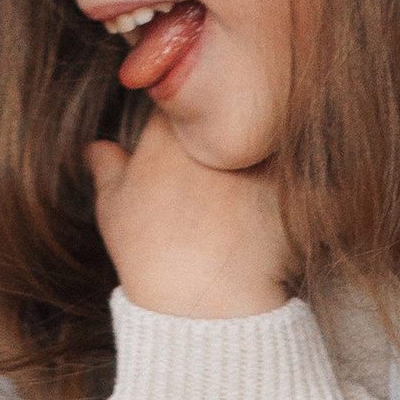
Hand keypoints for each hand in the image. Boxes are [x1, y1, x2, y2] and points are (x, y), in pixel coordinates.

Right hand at [89, 112, 288, 317]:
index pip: (183, 97)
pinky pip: (302, 174)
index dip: (183, 117)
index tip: (182, 142)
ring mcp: (264, 156)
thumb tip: (97, 148)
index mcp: (176, 128)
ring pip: (267, 139)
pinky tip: (268, 217)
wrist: (202, 302)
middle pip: (231, 112)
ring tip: (241, 197)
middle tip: (212, 173)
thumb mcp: (114, 208)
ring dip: (259, 155)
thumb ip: (107, 168)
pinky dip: (292, 188)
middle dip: (225, 132)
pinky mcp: (300, 184)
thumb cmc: (150, 252)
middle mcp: (224, 133)